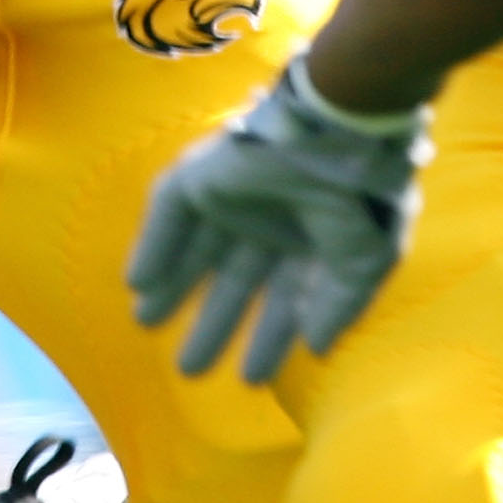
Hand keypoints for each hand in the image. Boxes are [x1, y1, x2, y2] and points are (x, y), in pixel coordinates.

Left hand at [126, 58, 427, 384]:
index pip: (284, 296)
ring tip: (145, 325)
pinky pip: (169, 210)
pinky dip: (153, 244)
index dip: (270, 336)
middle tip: (190, 371)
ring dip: (172, 287)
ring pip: (196, 249)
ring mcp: (236, 193)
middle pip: (234, 280)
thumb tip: (317, 348)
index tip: (253, 379)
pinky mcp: (205, 172)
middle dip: (213, 324)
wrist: (339, 123)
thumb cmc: (362, 193)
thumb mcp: (366, 259)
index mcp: (312, 237)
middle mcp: (271, 218)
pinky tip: (136, 282)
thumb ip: (340, 304)